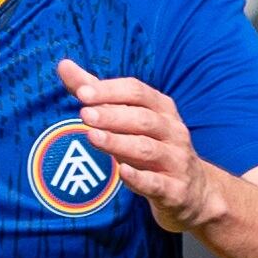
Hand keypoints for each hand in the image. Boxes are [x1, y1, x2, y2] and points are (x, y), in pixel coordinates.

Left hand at [56, 58, 229, 232]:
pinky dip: (140, 178)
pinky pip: (157, 183)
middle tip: (84, 114)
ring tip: (92, 137)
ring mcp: (176, 161)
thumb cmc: (153, 148)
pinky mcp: (175, 190)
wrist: (193, 192)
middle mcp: (173, 131)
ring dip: (119, 142)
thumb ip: (98, 95)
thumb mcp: (131, 120)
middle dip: (113, 116)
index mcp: (162, 109)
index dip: (111, 91)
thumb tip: (64, 65)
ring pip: (148, 149)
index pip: (138, 92)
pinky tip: (122, 173)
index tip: (82, 93)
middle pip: (143, 119)